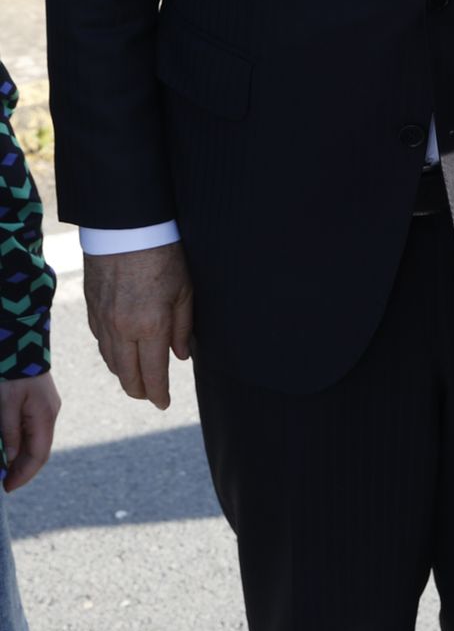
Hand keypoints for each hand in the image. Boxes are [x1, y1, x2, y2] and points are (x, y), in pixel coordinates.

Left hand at [0, 374, 60, 491]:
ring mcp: (47, 408)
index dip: (24, 474)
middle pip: (39, 450)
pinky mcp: (41, 403)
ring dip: (22, 458)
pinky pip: (34, 430)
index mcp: (45, 416)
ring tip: (5, 470)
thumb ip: (9, 432)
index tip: (8, 488)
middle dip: (22, 469)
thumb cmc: (12, 373)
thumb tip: (10, 458)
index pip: (39, 455)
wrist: (21, 342)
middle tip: (5, 483)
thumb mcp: (5, 404)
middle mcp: (50, 414)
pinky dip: (22, 443)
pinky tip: (10, 449)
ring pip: (37, 441)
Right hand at [84, 243, 193, 409]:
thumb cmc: (163, 255)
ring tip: (137, 379)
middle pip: (127, 376)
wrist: (126, 227)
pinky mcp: (91, 308)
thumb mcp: (185, 291)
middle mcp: (122, 329)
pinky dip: (111, 354)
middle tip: (151, 396)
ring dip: (124, 375)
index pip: (153, 374)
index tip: (163, 403)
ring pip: (110, 361)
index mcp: (150, 327)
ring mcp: (103, 320)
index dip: (159, 394)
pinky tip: (120, 354)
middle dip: (140, 391)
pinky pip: (100, 342)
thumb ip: (183, 328)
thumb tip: (179, 357)